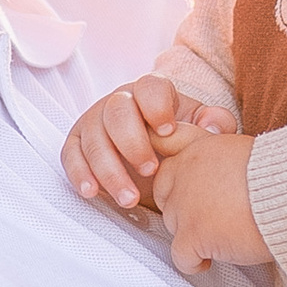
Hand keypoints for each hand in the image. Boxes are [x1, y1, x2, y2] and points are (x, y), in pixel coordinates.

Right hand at [62, 76, 224, 214]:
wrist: (158, 161)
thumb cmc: (178, 142)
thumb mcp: (200, 131)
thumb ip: (215, 124)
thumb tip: (212, 127)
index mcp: (151, 92)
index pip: (149, 86)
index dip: (156, 106)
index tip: (168, 132)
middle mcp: (119, 102)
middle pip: (116, 111)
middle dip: (132, 142)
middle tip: (151, 171)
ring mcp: (94, 122)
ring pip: (93, 139)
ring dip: (110, 171)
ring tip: (130, 199)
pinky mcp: (77, 144)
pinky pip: (70, 156)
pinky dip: (79, 174)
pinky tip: (92, 192)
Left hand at [151, 128, 271, 271]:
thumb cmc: (284, 175)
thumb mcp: (244, 152)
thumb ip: (220, 162)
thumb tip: (218, 175)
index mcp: (200, 149)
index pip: (168, 169)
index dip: (182, 187)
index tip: (196, 199)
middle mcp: (186, 173)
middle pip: (165, 198)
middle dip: (183, 211)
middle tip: (207, 220)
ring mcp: (186, 205)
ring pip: (173, 227)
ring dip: (193, 236)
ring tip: (219, 239)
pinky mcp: (194, 234)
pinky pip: (181, 257)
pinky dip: (195, 262)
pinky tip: (210, 259)